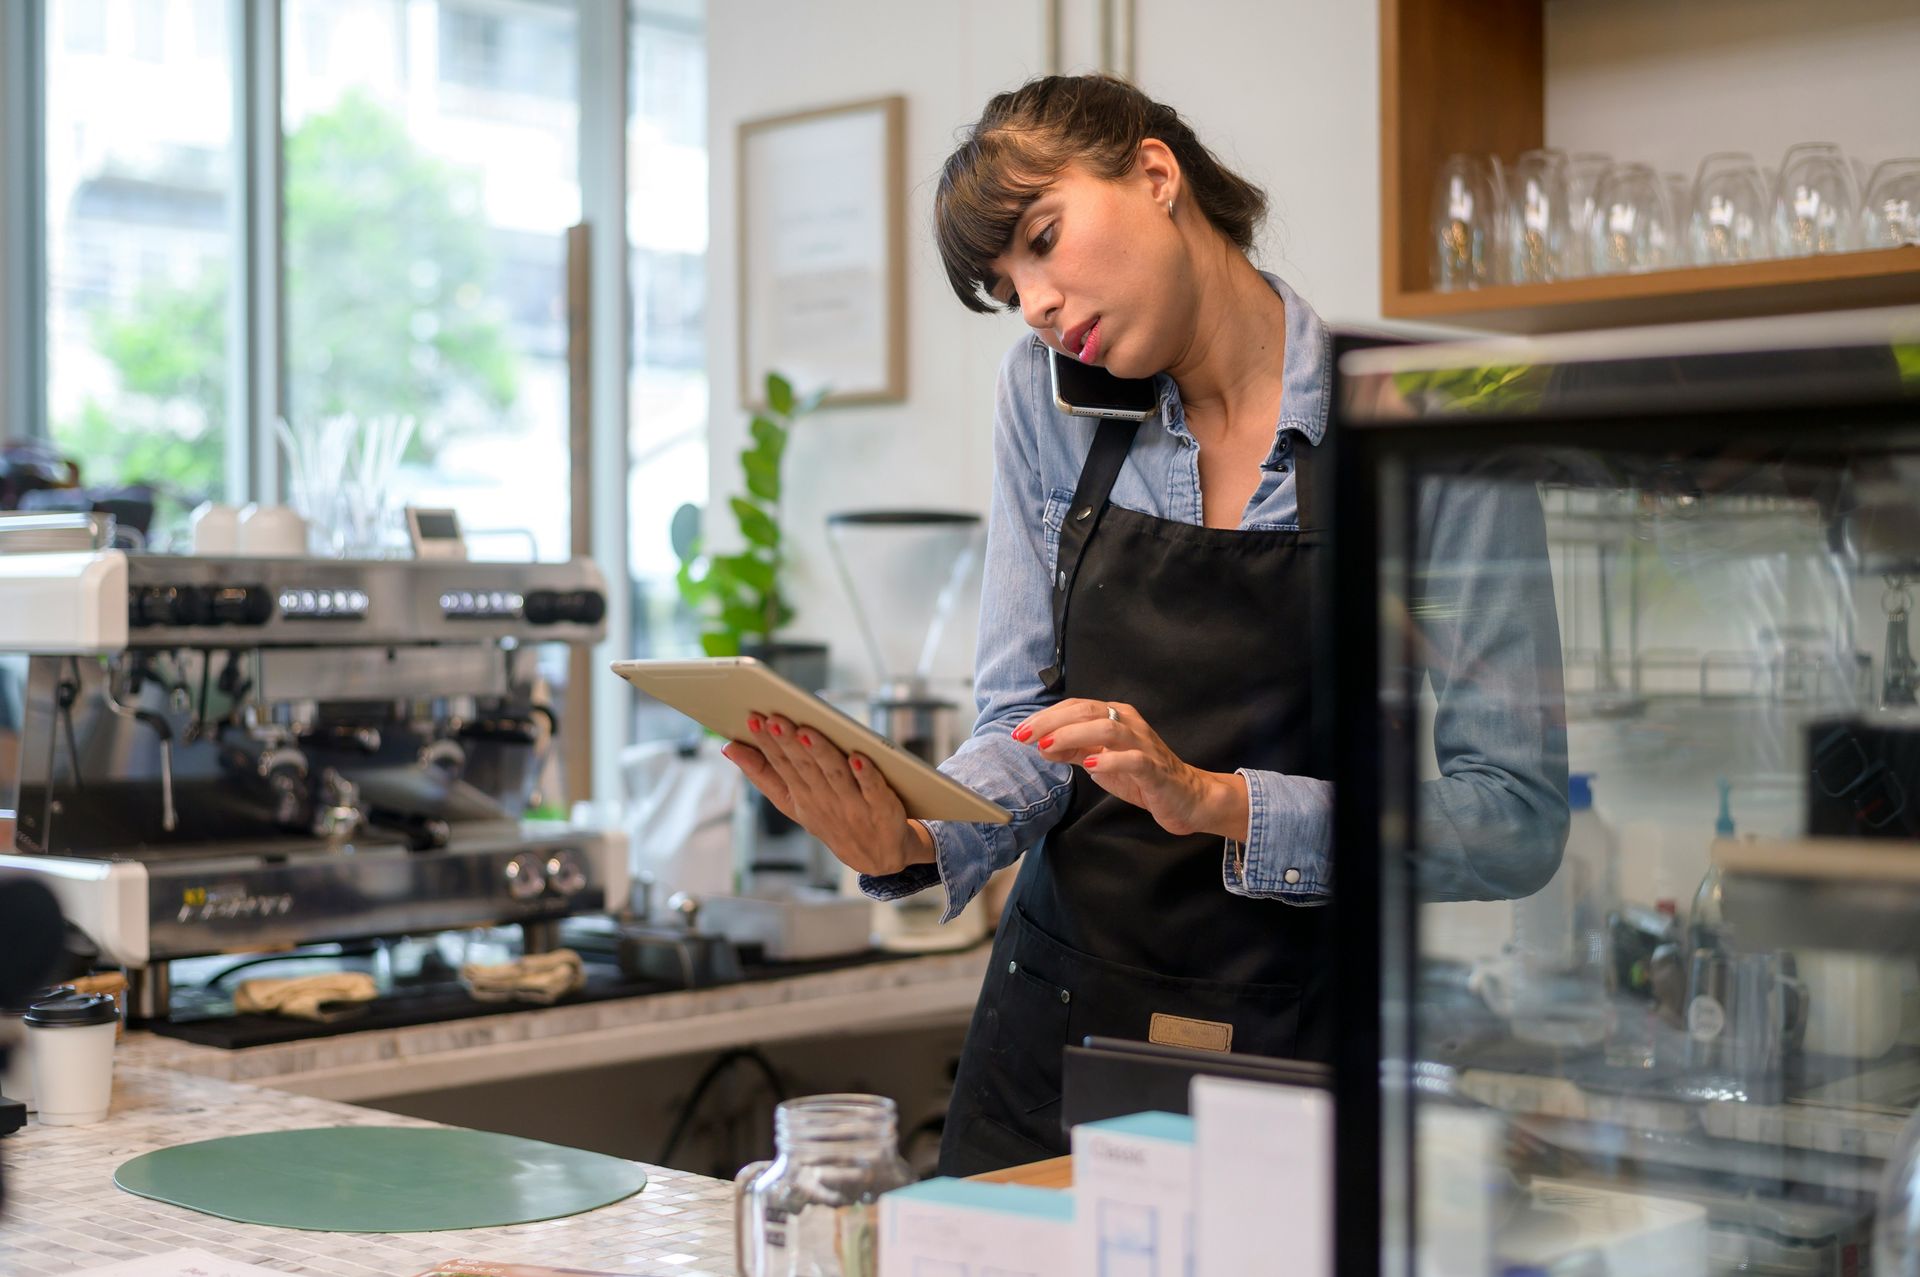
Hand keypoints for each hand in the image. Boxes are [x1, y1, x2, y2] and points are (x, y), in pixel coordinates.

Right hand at [720, 712, 935, 876]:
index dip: (766, 743)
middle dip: (786, 742)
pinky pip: (873, 788)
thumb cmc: (832, 819)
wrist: (878, 856)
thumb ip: (763, 775)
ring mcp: (853, 806)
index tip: (754, 718)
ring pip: (834, 775)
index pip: (780, 766)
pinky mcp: (882, 807)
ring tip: (806, 730)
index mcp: (800, 797)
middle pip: (803, 767)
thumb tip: (728, 747)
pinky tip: (858, 757)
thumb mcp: (792, 803)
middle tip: (774, 717)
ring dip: (820, 753)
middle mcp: (824, 802)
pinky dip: (866, 774)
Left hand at [1013, 698, 1248, 840]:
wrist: (1184, 796)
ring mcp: (1144, 744)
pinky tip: (1090, 765)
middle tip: (1025, 736)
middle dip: (1051, 722)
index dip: (1045, 717)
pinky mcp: (1156, 768)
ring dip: (1074, 735)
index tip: (1019, 732)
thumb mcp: (1099, 760)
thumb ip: (1072, 751)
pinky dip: (1110, 760)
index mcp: (1115, 716)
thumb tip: (1040, 745)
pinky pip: (1133, 759)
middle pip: (1087, 711)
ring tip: (1049, 747)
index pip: (1075, 706)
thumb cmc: (1140, 774)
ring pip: (1108, 728)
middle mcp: (1129, 723)